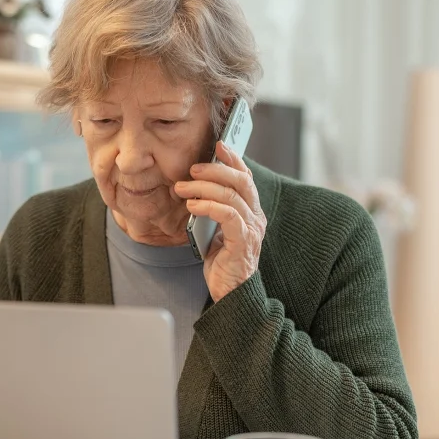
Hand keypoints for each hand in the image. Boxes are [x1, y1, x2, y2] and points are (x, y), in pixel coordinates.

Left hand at [174, 141, 265, 302]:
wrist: (231, 294)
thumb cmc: (222, 262)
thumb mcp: (216, 230)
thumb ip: (214, 209)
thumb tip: (196, 187)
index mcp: (251, 212)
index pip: (246, 178)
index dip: (234, 159)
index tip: (218, 144)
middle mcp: (257, 217)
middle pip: (240, 181)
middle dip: (215, 169)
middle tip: (192, 169)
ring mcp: (252, 229)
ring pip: (231, 195)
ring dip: (203, 187)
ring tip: (182, 188)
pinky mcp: (243, 241)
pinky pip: (227, 214)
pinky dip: (208, 205)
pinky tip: (192, 205)